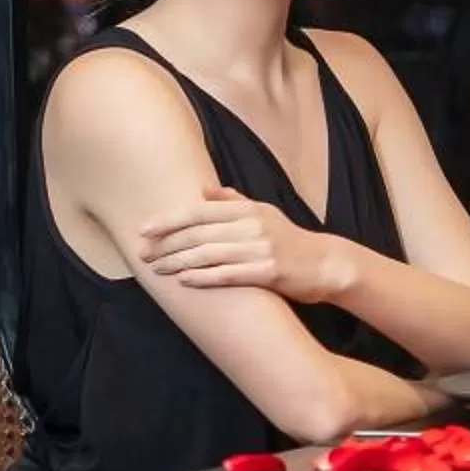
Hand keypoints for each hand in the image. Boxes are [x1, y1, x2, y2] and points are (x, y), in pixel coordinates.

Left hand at [138, 187, 349, 303]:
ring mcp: (261, 248)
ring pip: (209, 253)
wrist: (325, 264)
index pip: (200, 210)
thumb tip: (203, 190)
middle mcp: (253, 225)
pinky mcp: (269, 271)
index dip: (169, 219)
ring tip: (157, 270)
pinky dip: (203, 277)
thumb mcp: (264, 213)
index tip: (145, 229)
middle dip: (167, 244)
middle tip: (144, 255)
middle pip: (199, 232)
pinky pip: (229, 274)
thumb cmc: (289, 240)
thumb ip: (233, 202)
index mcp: (248, 209)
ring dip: (178, 262)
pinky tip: (184, 280)